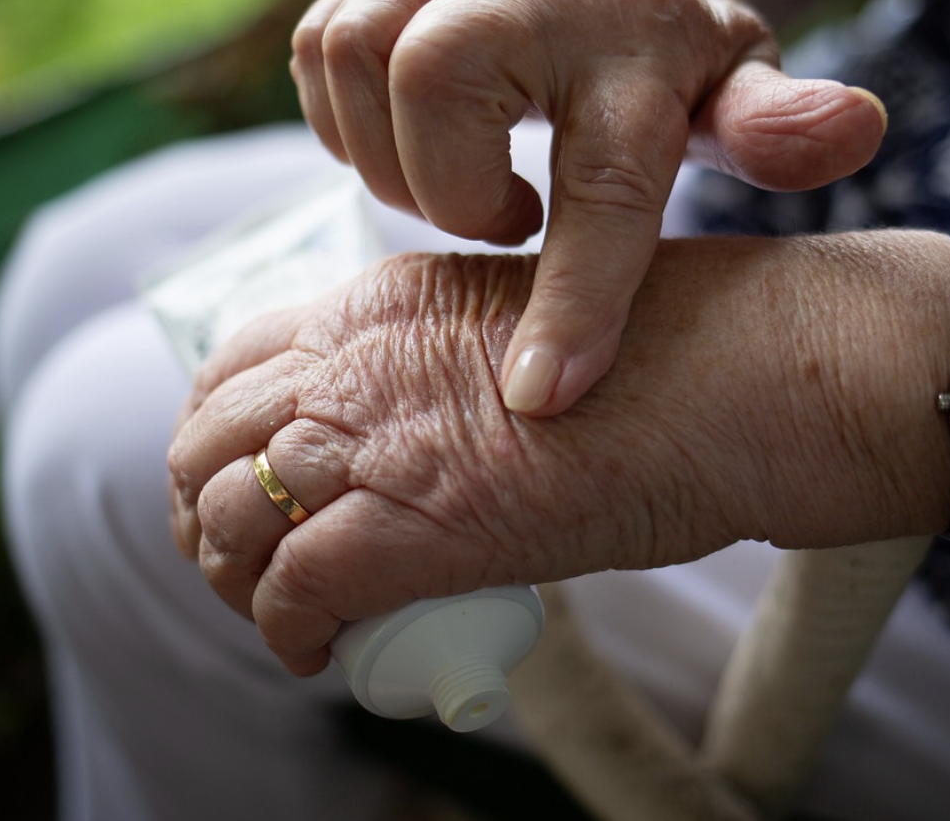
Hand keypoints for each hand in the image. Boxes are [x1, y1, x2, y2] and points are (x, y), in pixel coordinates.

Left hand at [167, 233, 949, 675]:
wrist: (742, 378)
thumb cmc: (675, 353)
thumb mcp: (526, 320)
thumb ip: (450, 361)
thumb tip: (433, 431)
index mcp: (384, 297)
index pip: (240, 357)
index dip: (226, 430)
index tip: (255, 476)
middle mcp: (353, 355)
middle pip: (207, 437)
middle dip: (208, 507)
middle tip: (250, 557)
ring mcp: (370, 436)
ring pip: (225, 515)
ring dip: (235, 577)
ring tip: (276, 613)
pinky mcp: (403, 523)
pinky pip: (289, 591)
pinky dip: (286, 632)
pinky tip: (313, 653)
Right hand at [289, 0, 886, 415]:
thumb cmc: (677, 70)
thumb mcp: (743, 97)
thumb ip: (779, 126)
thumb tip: (858, 126)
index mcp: (636, 47)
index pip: (602, 180)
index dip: (574, 296)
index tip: (541, 396)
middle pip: (436, 75)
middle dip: (449, 187)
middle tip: (509, 222)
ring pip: (357, 54)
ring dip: (391, 157)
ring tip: (463, 190)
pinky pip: (319, 48)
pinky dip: (345, 122)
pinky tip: (414, 152)